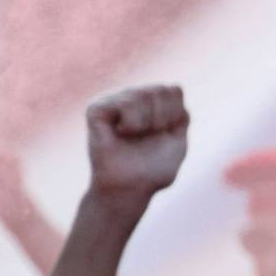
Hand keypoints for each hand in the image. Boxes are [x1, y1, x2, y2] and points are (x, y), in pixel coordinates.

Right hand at [86, 84, 187, 205]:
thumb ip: (180, 112)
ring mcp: (110, 101)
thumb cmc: (152, 169)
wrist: (130, 189)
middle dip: (162, 118)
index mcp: (148, 103)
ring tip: (132, 135)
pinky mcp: (96, 109)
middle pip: (161, 90)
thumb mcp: (178, 139)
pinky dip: (132, 123)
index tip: (164, 134)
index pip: (174, 90)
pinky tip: (121, 133)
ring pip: (143, 94)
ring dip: (147, 122)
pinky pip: (125, 102)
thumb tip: (172, 87)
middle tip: (147, 136)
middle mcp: (128, 97)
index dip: (175, 115)